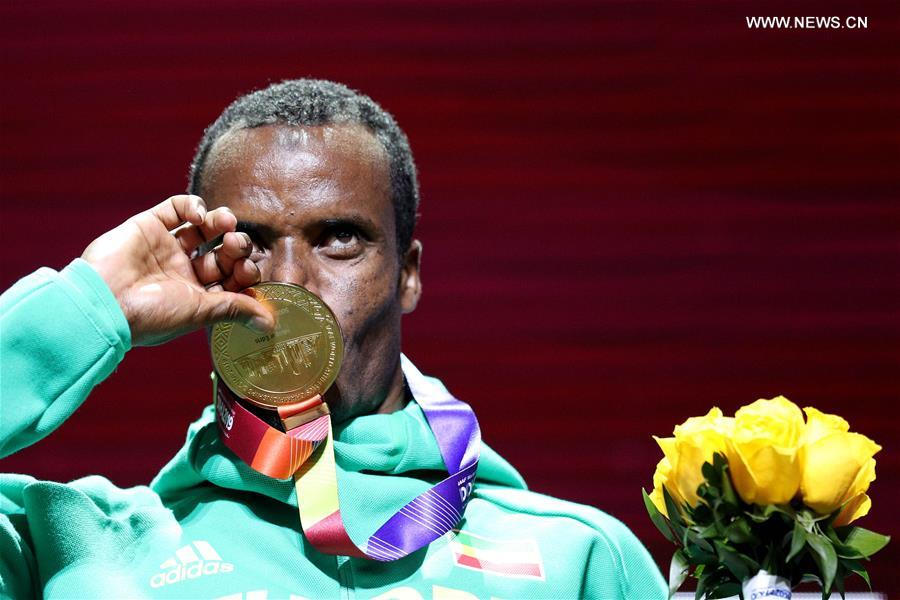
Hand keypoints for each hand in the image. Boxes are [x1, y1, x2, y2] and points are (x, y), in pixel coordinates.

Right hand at [81, 194, 274, 345]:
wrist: (104, 300)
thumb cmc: (152, 314)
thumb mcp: (201, 313)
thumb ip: (237, 309)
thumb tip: (270, 322)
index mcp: (194, 296)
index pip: (231, 279)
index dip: (245, 273)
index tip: (249, 271)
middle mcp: (181, 272)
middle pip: (221, 253)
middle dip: (235, 247)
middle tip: (236, 244)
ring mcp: (165, 248)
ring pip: (203, 228)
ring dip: (221, 222)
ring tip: (226, 223)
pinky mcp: (148, 226)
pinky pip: (177, 208)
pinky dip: (194, 206)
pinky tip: (200, 215)